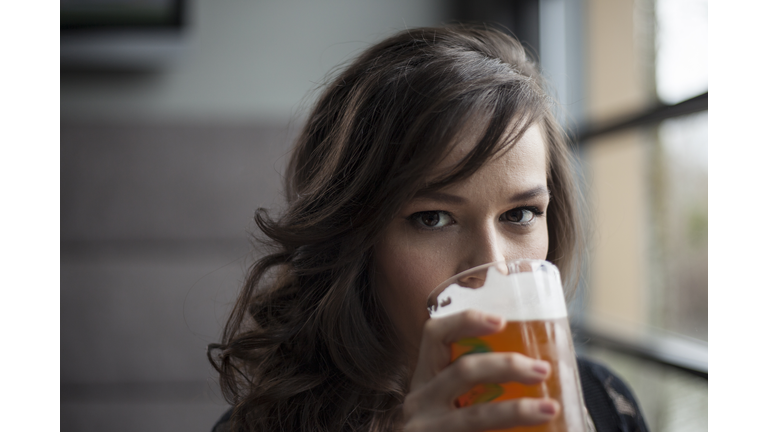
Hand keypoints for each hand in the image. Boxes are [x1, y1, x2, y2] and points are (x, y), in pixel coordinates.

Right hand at [402, 310, 559, 431]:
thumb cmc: (446, 428)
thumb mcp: (447, 406)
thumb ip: (477, 389)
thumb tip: (534, 371)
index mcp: (425, 381)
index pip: (435, 337)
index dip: (465, 322)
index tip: (500, 321)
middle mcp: (420, 402)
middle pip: (463, 371)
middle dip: (506, 366)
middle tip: (542, 370)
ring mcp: (426, 429)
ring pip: (476, 416)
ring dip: (517, 410)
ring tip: (550, 409)